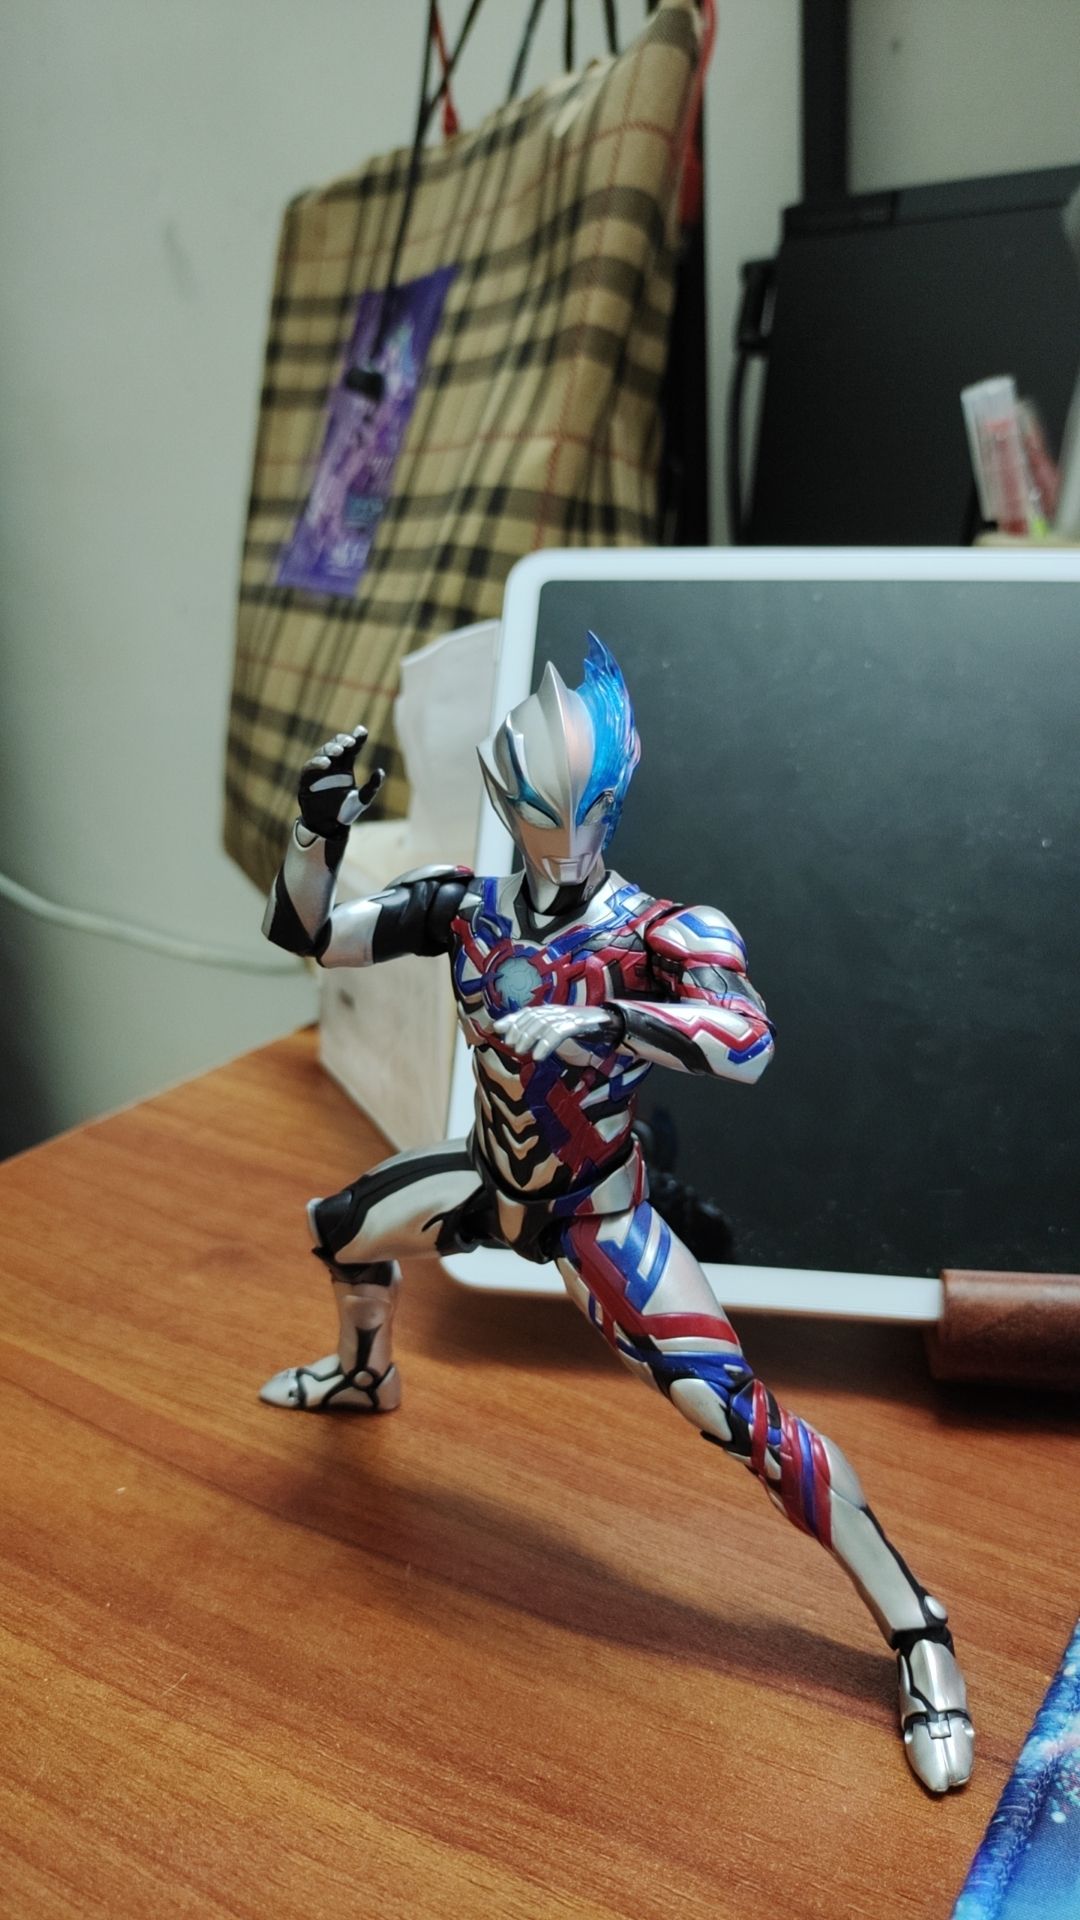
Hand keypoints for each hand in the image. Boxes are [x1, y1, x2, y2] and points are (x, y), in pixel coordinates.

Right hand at [298, 726, 383, 838]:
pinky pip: (309, 768)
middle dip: (342, 741)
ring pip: (322, 753)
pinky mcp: (307, 781)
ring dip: (330, 750)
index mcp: (345, 767)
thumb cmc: (344, 811)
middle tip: (350, 742)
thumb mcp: (362, 800)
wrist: (329, 826)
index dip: (356, 738)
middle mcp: (331, 766)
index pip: (351, 748)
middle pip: (335, 745)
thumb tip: (380, 771)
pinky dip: (317, 764)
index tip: (362, 731)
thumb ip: (372, 787)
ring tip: (339, 751)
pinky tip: (326, 763)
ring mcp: (318, 772)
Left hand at [493, 1004, 622, 1064]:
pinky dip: (546, 1044)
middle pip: (534, 1016)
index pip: (528, 1011)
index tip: (498, 1029)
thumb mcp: (556, 1031)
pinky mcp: (579, 1024)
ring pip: (544, 1023)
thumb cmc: (580, 1031)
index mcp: (552, 1010)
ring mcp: (569, 1016)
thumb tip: (510, 1034)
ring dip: (529, 1037)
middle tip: (511, 1045)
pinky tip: (537, 1056)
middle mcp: (558, 1010)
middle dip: (519, 1030)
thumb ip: (536, 1032)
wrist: (609, 1025)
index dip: (512, 1019)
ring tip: (521, 1051)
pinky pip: (559, 1033)